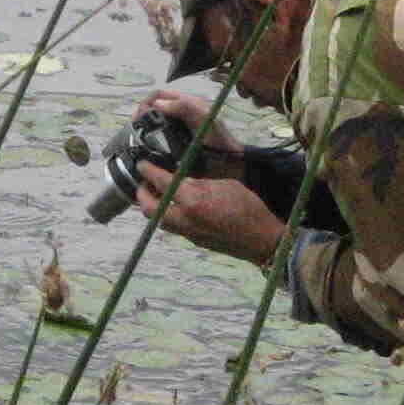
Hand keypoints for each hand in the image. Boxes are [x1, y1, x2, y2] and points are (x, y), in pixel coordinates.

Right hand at [135, 89, 239, 177]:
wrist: (232, 163)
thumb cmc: (221, 141)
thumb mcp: (205, 121)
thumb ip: (187, 108)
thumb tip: (158, 104)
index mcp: (187, 104)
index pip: (158, 95)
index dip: (146, 102)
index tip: (139, 117)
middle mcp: (181, 113)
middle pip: (153, 108)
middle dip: (141, 115)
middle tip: (135, 130)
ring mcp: (178, 127)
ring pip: (154, 122)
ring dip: (143, 127)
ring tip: (137, 139)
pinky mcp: (176, 142)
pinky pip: (158, 136)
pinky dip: (150, 139)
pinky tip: (147, 148)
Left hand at [135, 161, 285, 264]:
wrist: (261, 239)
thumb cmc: (249, 208)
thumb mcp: (225, 184)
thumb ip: (200, 182)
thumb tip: (184, 179)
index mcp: (192, 199)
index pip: (161, 182)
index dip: (148, 170)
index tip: (142, 164)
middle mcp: (184, 218)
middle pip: (149, 207)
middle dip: (142, 193)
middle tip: (145, 182)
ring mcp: (187, 232)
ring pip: (158, 219)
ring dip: (154, 206)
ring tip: (159, 194)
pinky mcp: (193, 240)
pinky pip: (173, 226)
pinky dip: (169, 214)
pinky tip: (178, 207)